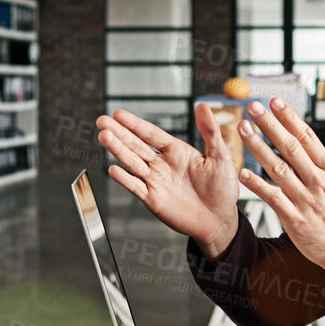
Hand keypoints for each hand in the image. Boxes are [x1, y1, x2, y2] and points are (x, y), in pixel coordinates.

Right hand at [97, 104, 239, 257]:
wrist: (220, 219)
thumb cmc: (223, 189)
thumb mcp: (220, 156)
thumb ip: (210, 132)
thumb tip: (202, 105)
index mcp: (176, 151)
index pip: (151, 134)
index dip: (135, 124)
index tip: (119, 114)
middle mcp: (162, 165)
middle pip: (136, 145)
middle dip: (119, 133)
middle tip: (102, 121)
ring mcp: (155, 181)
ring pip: (132, 162)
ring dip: (118, 150)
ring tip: (104, 136)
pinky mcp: (153, 199)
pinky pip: (136, 187)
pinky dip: (124, 179)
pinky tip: (113, 168)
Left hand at [236, 99, 324, 272]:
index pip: (308, 136)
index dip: (289, 118)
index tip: (275, 102)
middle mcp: (317, 181)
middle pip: (289, 146)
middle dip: (269, 124)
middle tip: (253, 107)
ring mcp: (304, 199)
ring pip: (277, 168)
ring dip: (258, 147)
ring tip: (243, 130)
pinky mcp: (294, 218)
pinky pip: (272, 198)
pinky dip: (256, 185)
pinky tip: (242, 173)